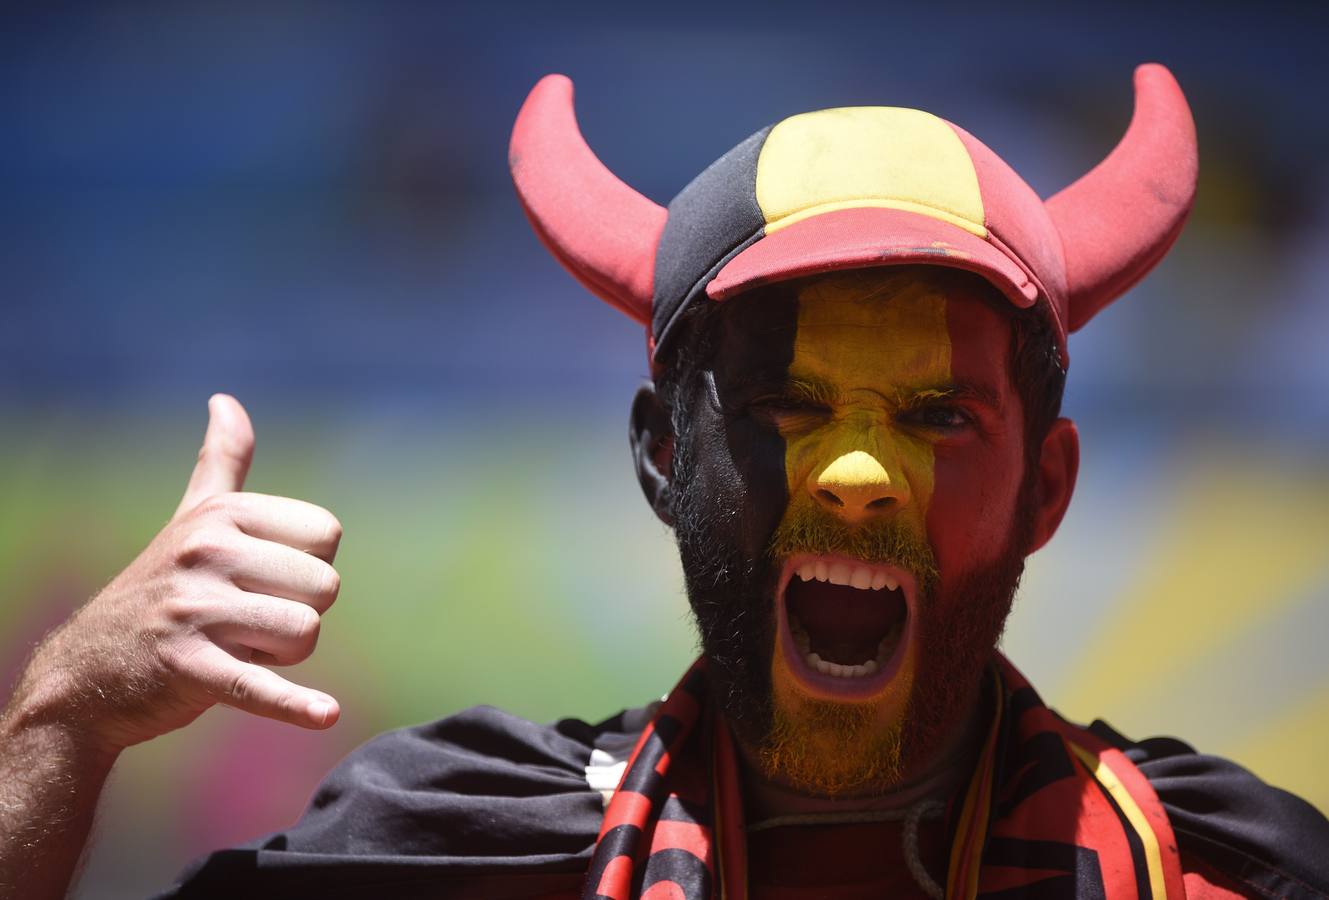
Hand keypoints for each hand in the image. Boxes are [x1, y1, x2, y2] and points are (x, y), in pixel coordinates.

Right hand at [20, 394, 342, 754]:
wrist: (86, 674)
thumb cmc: (159, 591)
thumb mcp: (190, 520)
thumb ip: (220, 462)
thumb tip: (227, 401)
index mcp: (220, 516)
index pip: (326, 534)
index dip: (305, 567)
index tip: (260, 580)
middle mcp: (206, 553)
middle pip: (326, 586)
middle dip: (299, 612)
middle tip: (247, 622)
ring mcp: (195, 611)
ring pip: (307, 632)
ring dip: (285, 655)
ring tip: (238, 650)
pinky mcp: (190, 671)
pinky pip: (260, 685)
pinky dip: (294, 705)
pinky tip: (323, 713)